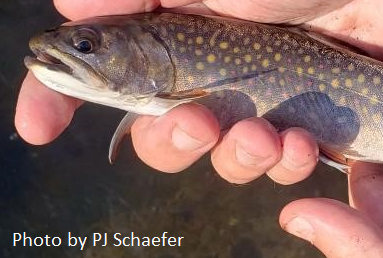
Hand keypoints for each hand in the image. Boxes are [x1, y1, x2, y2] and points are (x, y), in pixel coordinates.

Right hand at [15, 0, 382, 179]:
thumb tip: (72, 5)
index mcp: (177, 40)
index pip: (102, 77)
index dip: (61, 99)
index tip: (39, 126)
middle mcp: (209, 77)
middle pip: (160, 137)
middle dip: (169, 144)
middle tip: (195, 122)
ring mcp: (258, 105)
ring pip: (221, 161)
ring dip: (235, 158)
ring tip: (263, 134)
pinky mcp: (306, 123)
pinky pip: (282, 167)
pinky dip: (288, 163)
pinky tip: (302, 141)